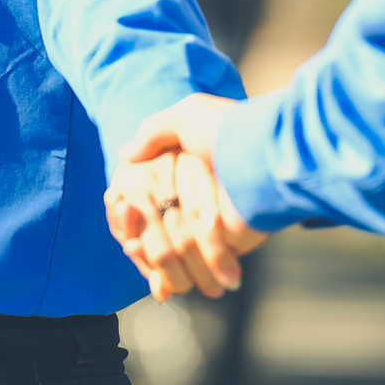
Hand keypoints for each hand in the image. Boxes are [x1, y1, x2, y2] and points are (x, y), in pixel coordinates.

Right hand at [110, 95, 268, 296]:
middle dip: (137, 232)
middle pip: (157, 224)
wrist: (265, 155)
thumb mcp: (185, 116)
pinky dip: (171, 268)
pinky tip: (152, 264)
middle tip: (126, 236)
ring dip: (151, 254)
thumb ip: (153, 132)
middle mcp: (199, 196)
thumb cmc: (225, 130)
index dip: (131, 206)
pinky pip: (193, 262)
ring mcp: (211, 223)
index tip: (118, 207)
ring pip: (171, 247)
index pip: (150, 194)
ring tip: (133, 246)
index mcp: (188, 168)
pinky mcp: (225, 244)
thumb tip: (125, 154)